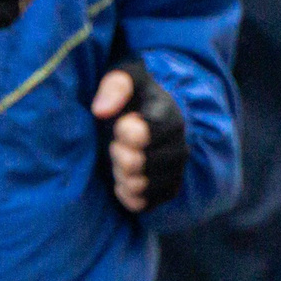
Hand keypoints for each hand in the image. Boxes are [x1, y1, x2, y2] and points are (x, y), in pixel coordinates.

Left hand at [90, 55, 186, 212]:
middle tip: (117, 143)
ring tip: (119, 159)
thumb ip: (115, 85)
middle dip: (118, 153)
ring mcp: (176, 172)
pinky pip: (143, 204)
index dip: (124, 132)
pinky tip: (122, 179)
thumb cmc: (131, 95)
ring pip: (140, 186)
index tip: (121, 124)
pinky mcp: (169, 191)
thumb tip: (101, 111)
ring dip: (121, 174)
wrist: (145, 117)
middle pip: (137, 163)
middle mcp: (180, 146)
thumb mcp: (123, 76)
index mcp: (170, 115)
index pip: (143, 134)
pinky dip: (126, 193)